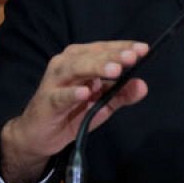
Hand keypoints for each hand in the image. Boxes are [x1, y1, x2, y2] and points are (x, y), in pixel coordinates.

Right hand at [0, 41, 148, 182]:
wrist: (39, 135)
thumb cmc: (72, 112)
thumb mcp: (102, 104)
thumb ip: (122, 94)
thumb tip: (143, 86)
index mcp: (81, 59)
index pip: (104, 49)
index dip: (123, 47)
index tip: (144, 49)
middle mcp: (66, 64)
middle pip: (91, 55)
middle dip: (113, 55)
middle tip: (132, 58)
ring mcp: (54, 81)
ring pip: (75, 68)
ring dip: (95, 67)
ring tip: (114, 70)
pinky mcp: (46, 101)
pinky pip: (60, 96)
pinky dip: (71, 93)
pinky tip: (84, 93)